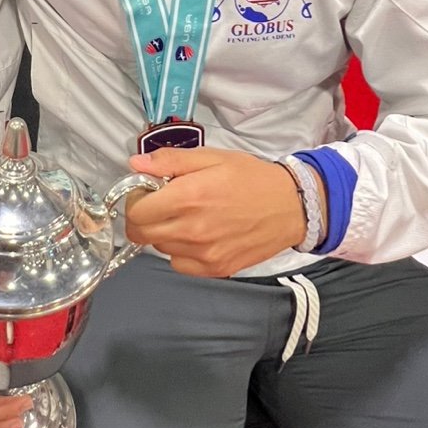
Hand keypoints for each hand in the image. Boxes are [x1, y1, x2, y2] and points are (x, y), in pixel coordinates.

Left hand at [125, 147, 308, 277]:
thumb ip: (170, 161)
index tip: (146, 192)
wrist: (291, 207)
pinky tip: (197, 235)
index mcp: (189, 197)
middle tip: (159, 205)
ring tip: (185, 217)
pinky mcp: (215, 270)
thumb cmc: (252, 178)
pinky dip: (180, 251)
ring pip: (160, 248)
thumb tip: (135, 164)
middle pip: (141, 234)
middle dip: (142, 218)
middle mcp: (192, 230)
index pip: (136, 212)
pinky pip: (179, 264)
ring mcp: (204, 254)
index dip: (135, 200)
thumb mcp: (212, 157)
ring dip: (163, 233)